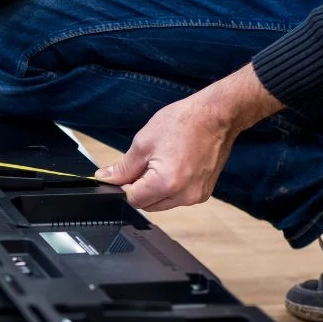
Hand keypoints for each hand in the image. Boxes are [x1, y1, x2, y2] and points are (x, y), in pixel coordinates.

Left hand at [95, 64, 282, 210]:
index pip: (133, 200)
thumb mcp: (144, 142)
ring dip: (154, 190)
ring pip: (161, 203)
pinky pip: (177, 198)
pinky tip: (173, 167)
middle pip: (147, 205)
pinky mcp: (203, 194)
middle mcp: (183, 195)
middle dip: (139, 189)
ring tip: (160, 162)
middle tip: (143, 164)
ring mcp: (196, 196)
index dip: (123, 187)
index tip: (124, 174)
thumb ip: (123, 167)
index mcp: (166, 183)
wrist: (217, 115)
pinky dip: (169, 188)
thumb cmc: (184, 122)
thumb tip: (105, 179)